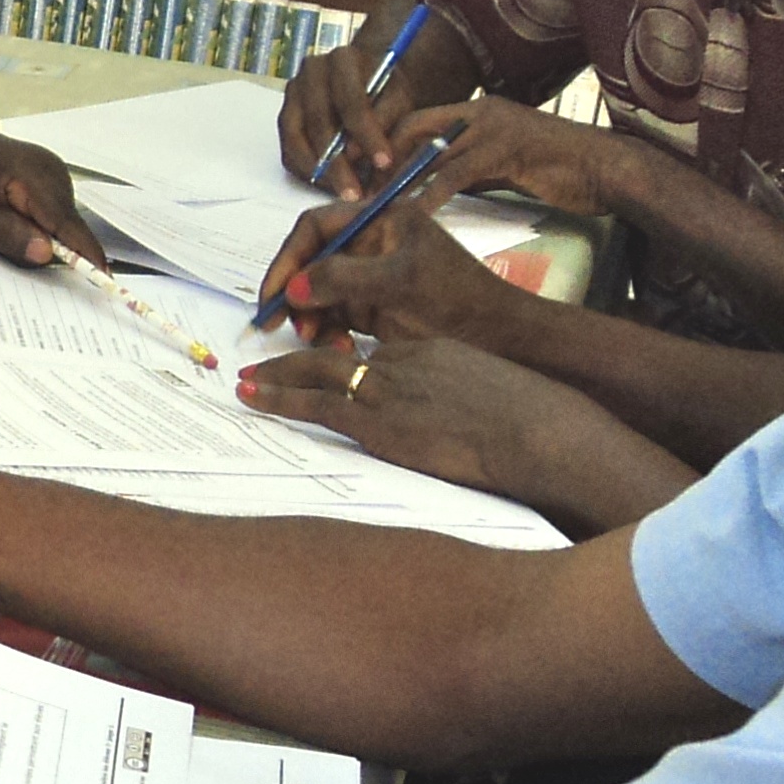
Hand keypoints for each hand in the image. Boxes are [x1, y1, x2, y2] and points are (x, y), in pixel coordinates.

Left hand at [0, 110, 101, 267]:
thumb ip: (8, 234)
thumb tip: (47, 254)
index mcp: (33, 175)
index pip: (67, 223)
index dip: (86, 253)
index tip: (104, 279)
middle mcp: (52, 172)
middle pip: (69, 225)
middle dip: (58, 252)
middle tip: (26, 266)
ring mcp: (54, 173)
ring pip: (63, 222)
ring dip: (46, 239)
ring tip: (5, 234)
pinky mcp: (50, 180)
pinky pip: (55, 213)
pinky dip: (43, 227)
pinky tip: (15, 226)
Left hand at [237, 338, 697, 538]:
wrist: (538, 431)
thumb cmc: (538, 425)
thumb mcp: (503, 402)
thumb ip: (477, 407)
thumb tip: (480, 430)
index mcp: (436, 352)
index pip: (382, 355)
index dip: (351, 363)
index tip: (332, 366)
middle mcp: (405, 360)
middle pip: (341, 357)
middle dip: (299, 359)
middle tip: (266, 361)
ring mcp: (388, 388)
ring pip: (317, 374)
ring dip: (276, 377)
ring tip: (245, 380)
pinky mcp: (376, 420)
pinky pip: (313, 404)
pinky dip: (276, 397)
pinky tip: (250, 395)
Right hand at [260, 197, 526, 348]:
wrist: (498, 337)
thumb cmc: (457, 298)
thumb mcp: (400, 281)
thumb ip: (343, 278)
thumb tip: (293, 289)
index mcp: (381, 219)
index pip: (317, 227)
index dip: (289, 257)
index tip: (274, 292)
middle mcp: (371, 243)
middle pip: (312, 261)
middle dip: (296, 293)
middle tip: (282, 324)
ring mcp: (371, 276)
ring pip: (319, 293)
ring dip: (312, 318)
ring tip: (321, 341)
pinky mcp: (373, 308)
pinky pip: (335, 317)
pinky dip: (330, 333)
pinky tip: (341, 349)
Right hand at [279, 33, 391, 196]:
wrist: (367, 82)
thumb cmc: (385, 90)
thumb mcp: (399, 98)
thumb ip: (385, 119)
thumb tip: (355, 153)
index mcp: (342, 58)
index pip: (351, 100)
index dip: (368, 135)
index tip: (384, 163)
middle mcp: (311, 71)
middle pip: (319, 122)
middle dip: (338, 163)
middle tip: (356, 192)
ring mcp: (293, 94)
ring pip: (297, 139)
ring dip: (320, 172)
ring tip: (344, 193)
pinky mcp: (286, 117)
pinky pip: (288, 150)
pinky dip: (308, 171)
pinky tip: (330, 185)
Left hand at [378, 95, 640, 220]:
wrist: (606, 169)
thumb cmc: (560, 170)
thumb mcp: (505, 166)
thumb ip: (470, 170)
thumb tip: (434, 188)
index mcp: (477, 111)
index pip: (417, 120)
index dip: (385, 143)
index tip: (360, 169)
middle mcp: (480, 112)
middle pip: (413, 128)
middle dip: (380, 157)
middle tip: (354, 187)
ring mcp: (493, 127)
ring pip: (430, 151)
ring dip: (398, 179)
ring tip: (372, 205)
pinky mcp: (506, 150)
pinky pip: (456, 173)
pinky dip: (431, 194)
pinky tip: (412, 215)